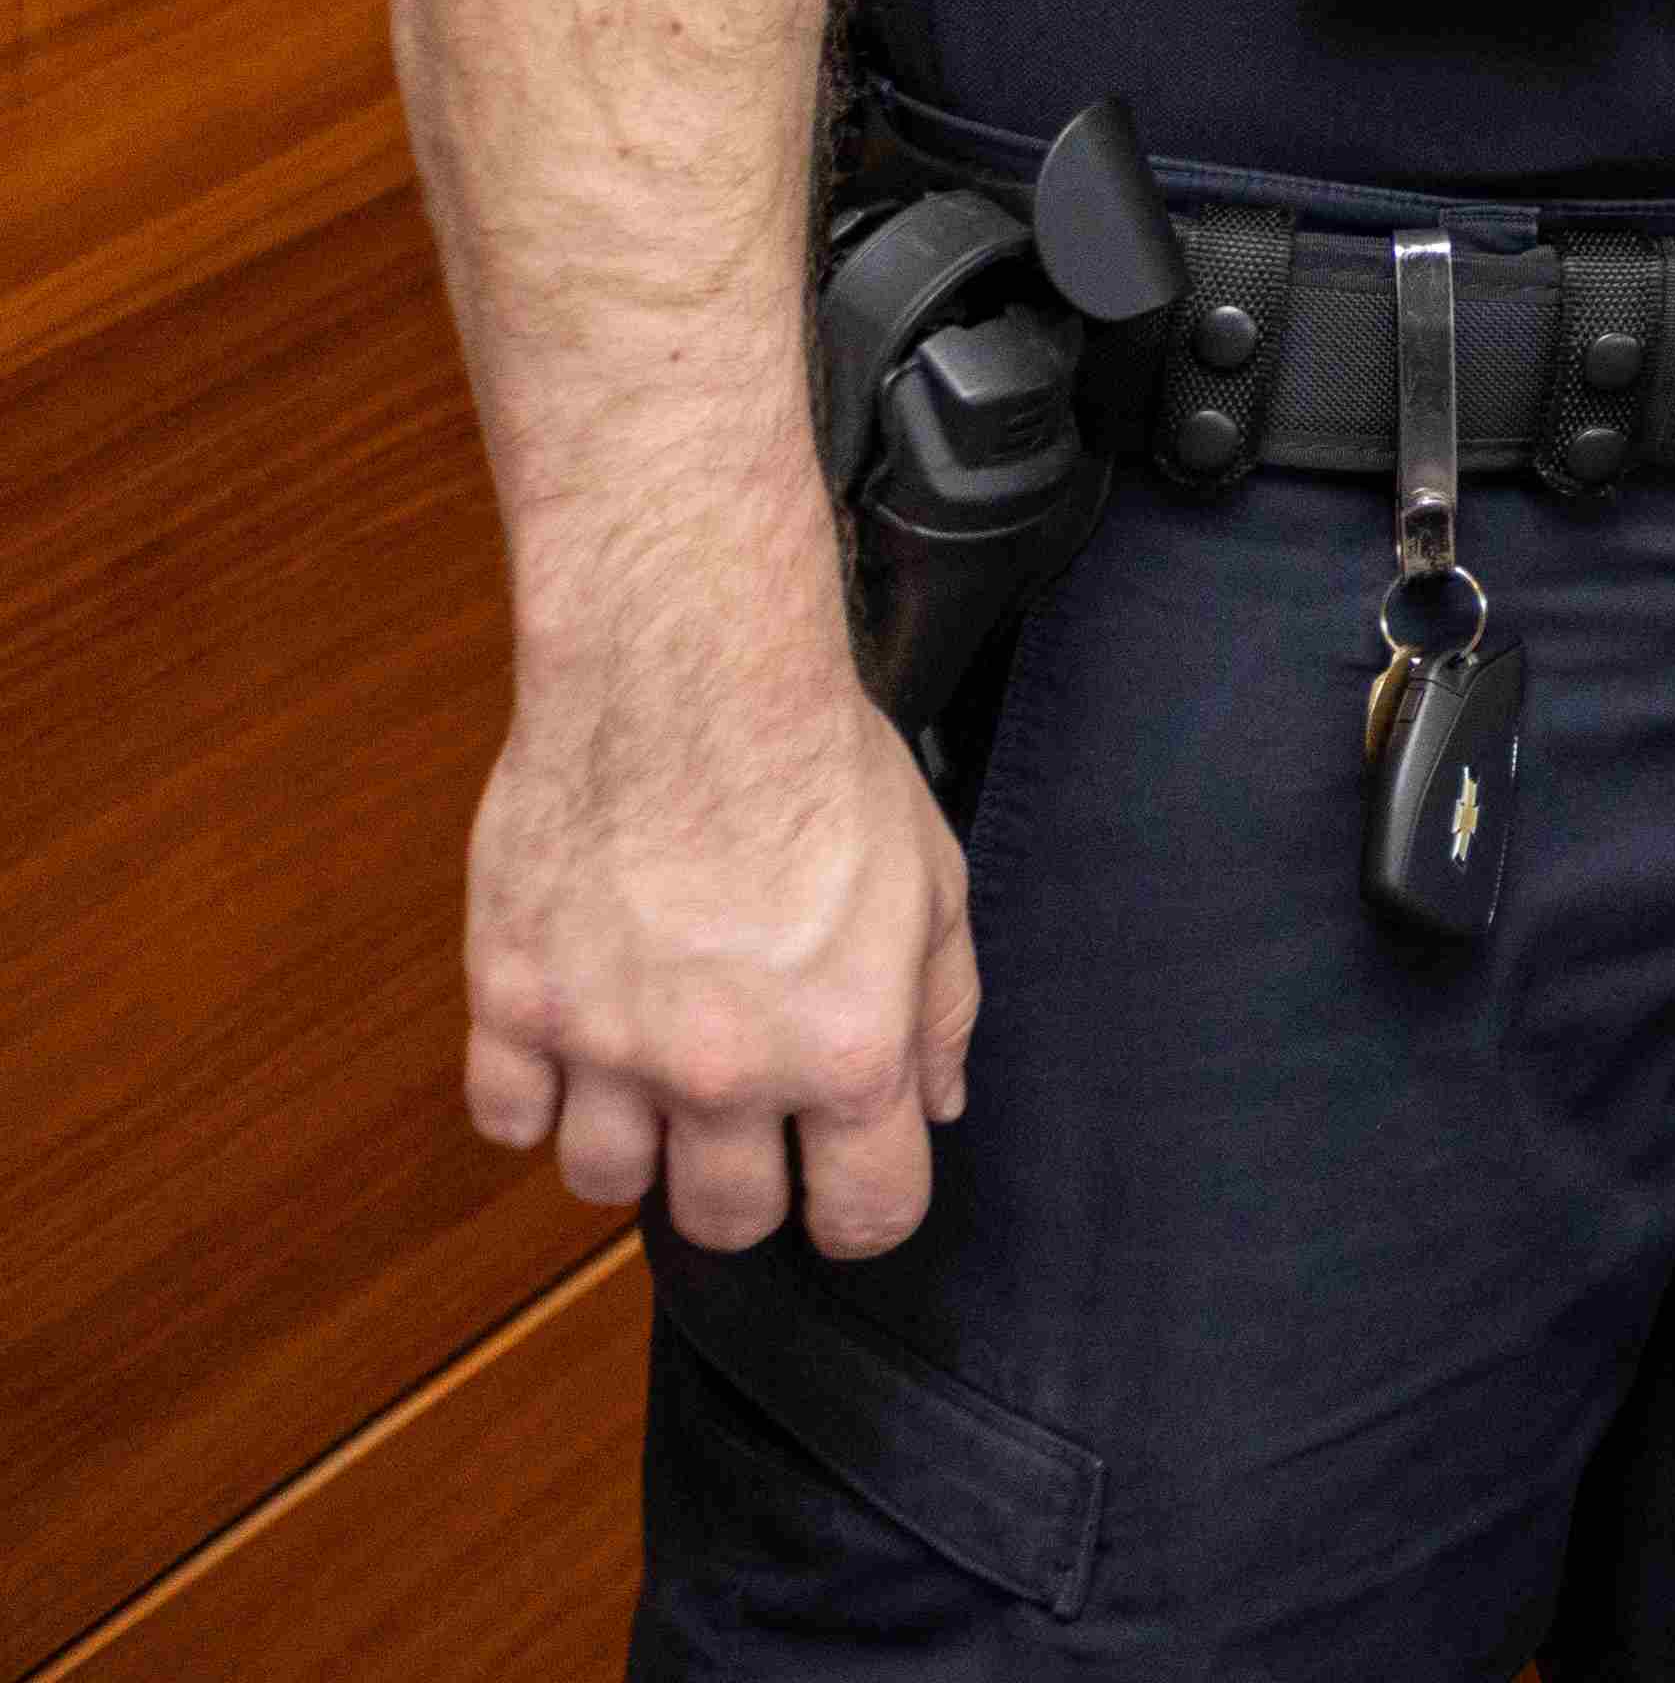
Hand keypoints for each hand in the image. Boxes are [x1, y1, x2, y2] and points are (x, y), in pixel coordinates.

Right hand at [460, 623, 978, 1258]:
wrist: (688, 679)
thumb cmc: (821, 768)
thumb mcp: (931, 884)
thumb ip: (940, 1011)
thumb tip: (935, 1106)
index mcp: (846, 1049)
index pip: (864, 1216)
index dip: (862, 1214)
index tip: (846, 1187)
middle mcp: (724, 1071)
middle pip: (724, 1223)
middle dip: (745, 1190)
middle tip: (746, 1130)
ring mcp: (606, 1045)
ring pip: (604, 1183)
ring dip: (634, 1147)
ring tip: (655, 1076)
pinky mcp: (512, 1003)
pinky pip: (506, 1119)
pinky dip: (537, 1096)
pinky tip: (575, 1041)